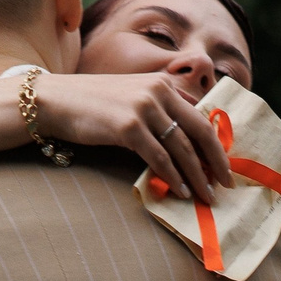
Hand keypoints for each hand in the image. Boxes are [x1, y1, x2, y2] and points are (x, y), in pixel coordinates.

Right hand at [29, 73, 231, 203]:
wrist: (55, 101)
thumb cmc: (93, 105)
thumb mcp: (132, 98)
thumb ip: (159, 110)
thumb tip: (185, 136)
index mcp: (162, 85)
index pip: (199, 117)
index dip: (215, 145)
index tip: (224, 166)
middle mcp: (158, 92)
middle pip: (199, 131)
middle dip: (216, 161)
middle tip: (226, 184)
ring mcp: (143, 107)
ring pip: (181, 148)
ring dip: (196, 176)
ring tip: (205, 196)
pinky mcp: (128, 126)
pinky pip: (159, 157)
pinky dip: (172, 176)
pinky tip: (180, 191)